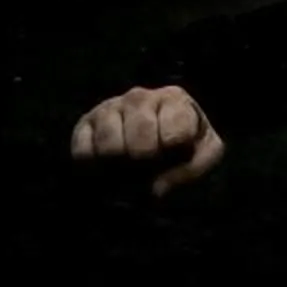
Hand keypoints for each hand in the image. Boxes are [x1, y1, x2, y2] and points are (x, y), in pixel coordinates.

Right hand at [70, 84, 224, 197]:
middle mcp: (140, 97)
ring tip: (128, 162)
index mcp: (174, 100)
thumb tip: (155, 188)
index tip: (171, 151)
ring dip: (119, 161)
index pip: (174, 127)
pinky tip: (106, 163)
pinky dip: (93, 162)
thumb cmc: (185, 145)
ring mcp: (110, 107)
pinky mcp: (86, 122)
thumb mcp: (204, 154)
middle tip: (147, 161)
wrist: (161, 142)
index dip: (172, 147)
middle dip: (145, 156)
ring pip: (109, 141)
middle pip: (140, 134)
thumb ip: (191, 168)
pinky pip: (82, 147)